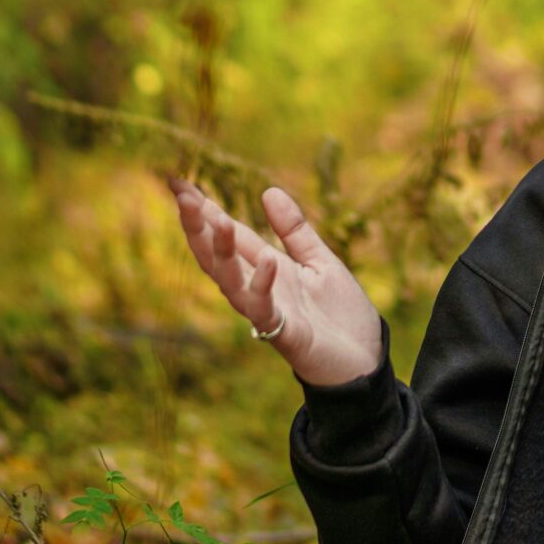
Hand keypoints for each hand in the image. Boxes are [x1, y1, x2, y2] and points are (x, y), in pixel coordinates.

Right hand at [167, 178, 383, 387]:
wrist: (365, 361)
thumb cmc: (340, 315)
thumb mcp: (320, 261)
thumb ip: (294, 231)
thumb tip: (267, 191)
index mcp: (266, 269)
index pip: (229, 234)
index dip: (205, 210)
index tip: (179, 182)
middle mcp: (258, 289)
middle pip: (217, 256)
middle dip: (199, 227)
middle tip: (183, 196)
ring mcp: (267, 313)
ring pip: (231, 282)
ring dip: (222, 253)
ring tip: (218, 221)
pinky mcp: (285, 334)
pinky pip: (266, 309)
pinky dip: (263, 285)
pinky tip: (268, 260)